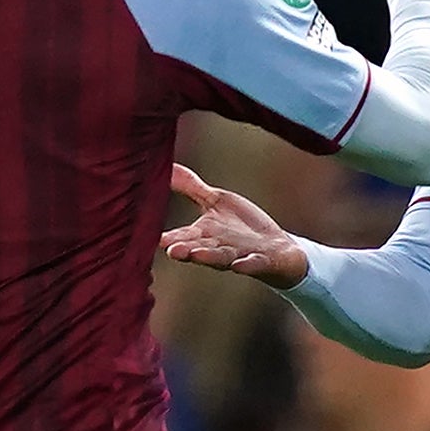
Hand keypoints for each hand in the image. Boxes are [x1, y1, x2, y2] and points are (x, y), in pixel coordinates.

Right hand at [161, 165, 308, 287]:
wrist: (278, 250)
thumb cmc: (241, 227)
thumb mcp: (216, 202)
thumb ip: (190, 188)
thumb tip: (166, 165)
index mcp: (204, 235)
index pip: (182, 236)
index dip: (168, 238)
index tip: (151, 237)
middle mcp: (217, 247)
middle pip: (198, 250)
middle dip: (185, 250)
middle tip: (169, 250)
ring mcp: (239, 255)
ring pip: (221, 258)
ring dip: (209, 258)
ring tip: (196, 255)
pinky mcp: (262, 260)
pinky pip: (254, 264)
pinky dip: (247, 265)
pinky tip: (240, 265)